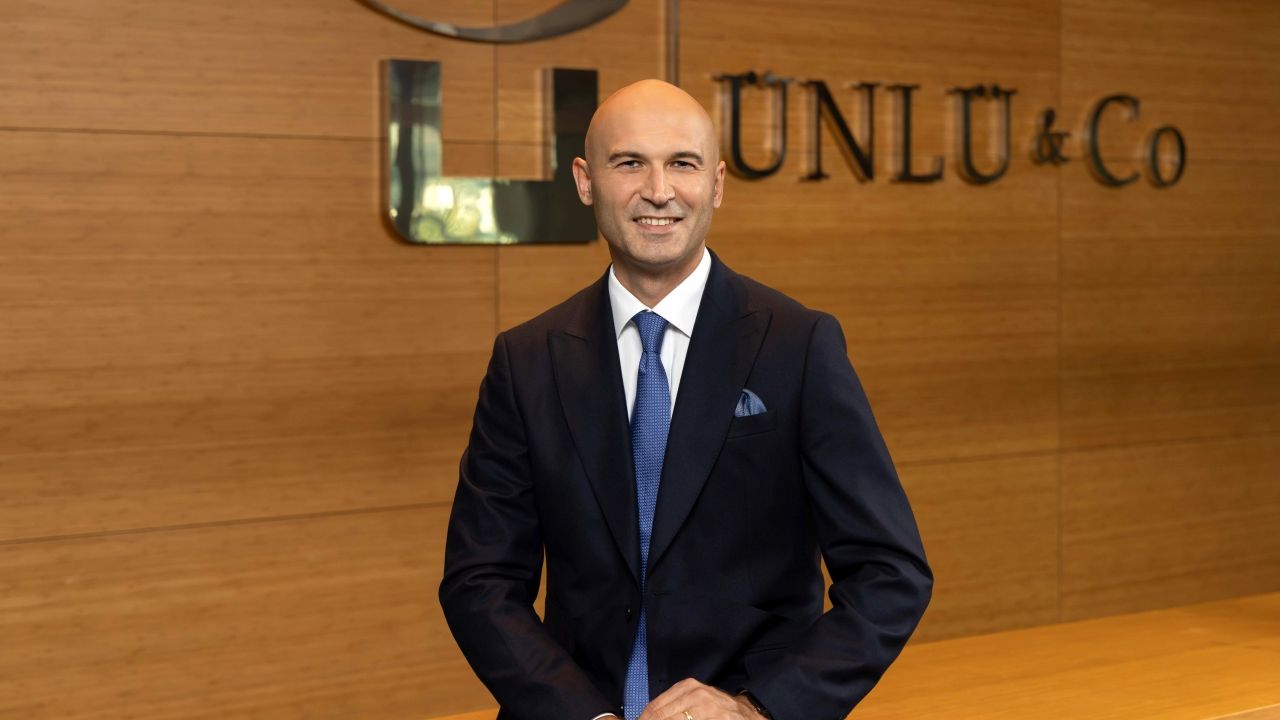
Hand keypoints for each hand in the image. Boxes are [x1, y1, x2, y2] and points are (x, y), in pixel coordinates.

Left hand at [636, 678, 764, 719]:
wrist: (749, 714)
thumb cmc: (716, 709)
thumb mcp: (693, 700)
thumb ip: (670, 708)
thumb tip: (643, 718)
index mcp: (687, 687)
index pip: (654, 708)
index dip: (642, 719)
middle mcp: (697, 695)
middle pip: (661, 716)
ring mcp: (708, 709)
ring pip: (673, 719)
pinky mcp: (718, 718)